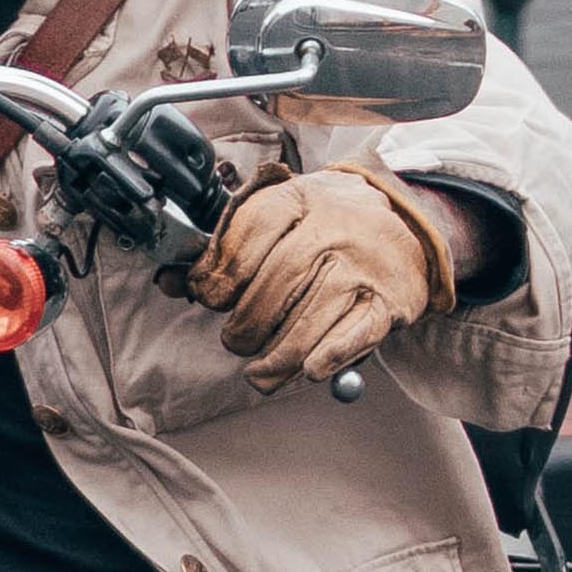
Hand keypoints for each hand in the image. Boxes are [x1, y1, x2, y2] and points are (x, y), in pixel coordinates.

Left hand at [179, 164, 456, 393]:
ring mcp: (364, 265)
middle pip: (278, 282)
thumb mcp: (275, 213)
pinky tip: (308, 370)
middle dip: (247, 323)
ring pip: (312, 316)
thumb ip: (222, 246)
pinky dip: (329, 357)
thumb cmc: (321, 221)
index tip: (208, 298)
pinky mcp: (389, 301)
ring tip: (258, 374)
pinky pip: (356, 335)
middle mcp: (333, 228)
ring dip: (278, 356)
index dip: (219, 276)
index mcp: (296, 198)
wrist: (404, 218)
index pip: (248, 237)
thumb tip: (167, 282)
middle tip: (235, 341)